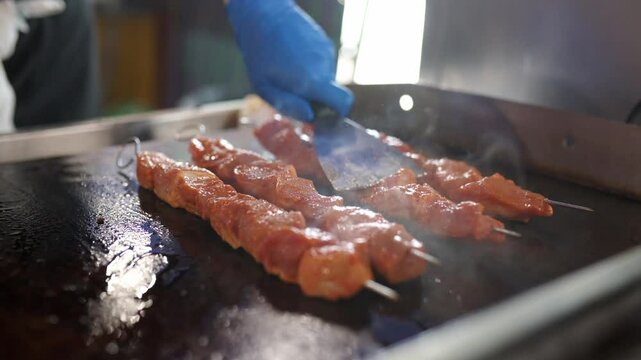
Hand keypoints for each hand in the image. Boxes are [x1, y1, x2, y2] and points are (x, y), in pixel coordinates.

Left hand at [227, 0, 352, 121]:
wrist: (263, 14)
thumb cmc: (259, 53)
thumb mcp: (266, 88)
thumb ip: (290, 106)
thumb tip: (311, 117)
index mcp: (313, 81)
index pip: (344, 103)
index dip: (337, 114)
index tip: (321, 115)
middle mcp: (325, 66)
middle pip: (330, 92)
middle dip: (314, 96)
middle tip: (290, 89)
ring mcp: (326, 51)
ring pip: (324, 76)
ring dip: (310, 79)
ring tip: (287, 69)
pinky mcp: (323, 41)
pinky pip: (321, 62)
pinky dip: (310, 65)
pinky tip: (291, 57)